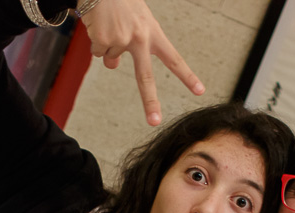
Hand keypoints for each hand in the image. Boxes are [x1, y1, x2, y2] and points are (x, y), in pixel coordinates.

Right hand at [80, 0, 204, 125]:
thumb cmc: (120, 2)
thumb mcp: (134, 22)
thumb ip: (131, 45)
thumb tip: (114, 66)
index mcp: (153, 33)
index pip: (174, 58)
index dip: (187, 76)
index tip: (199, 91)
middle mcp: (140, 39)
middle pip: (145, 77)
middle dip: (150, 101)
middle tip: (154, 120)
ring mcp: (121, 41)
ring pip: (110, 59)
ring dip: (106, 45)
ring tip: (108, 24)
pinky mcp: (103, 40)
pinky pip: (97, 52)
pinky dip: (95, 41)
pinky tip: (99, 25)